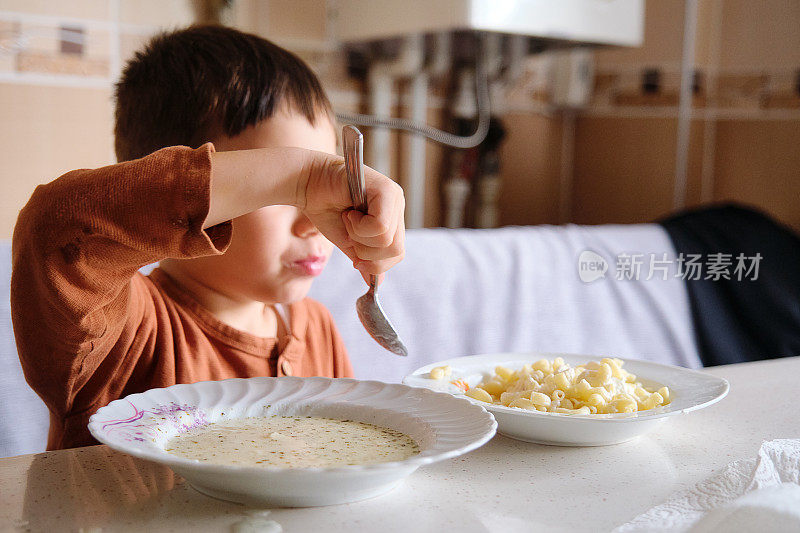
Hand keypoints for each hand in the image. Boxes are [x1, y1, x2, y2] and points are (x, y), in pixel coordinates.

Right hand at [299, 152, 404, 281]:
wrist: (306, 182)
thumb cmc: (324, 208)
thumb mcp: (347, 241)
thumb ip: (364, 260)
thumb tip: (375, 284)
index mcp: (391, 218)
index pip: (397, 253)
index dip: (375, 263)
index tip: (355, 257)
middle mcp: (397, 206)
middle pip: (396, 250)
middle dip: (367, 253)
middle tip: (350, 234)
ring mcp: (394, 196)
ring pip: (387, 240)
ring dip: (359, 237)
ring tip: (348, 219)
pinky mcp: (387, 190)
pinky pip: (380, 226)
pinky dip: (359, 227)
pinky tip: (350, 212)